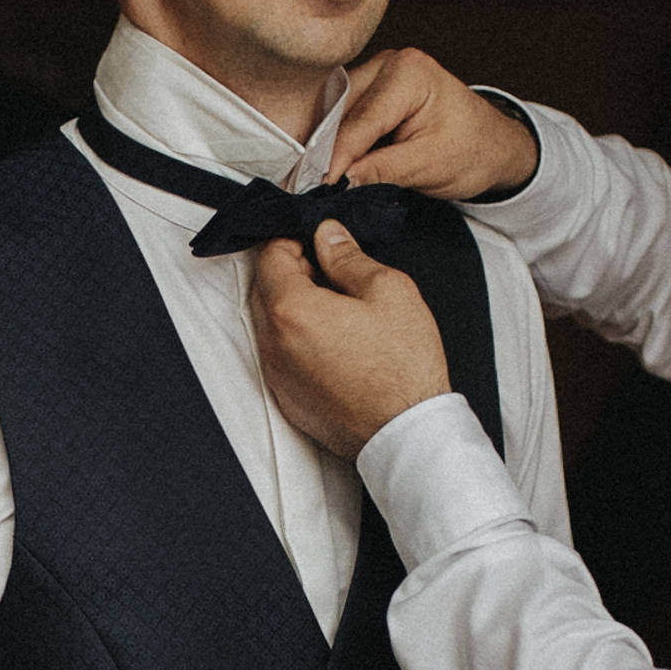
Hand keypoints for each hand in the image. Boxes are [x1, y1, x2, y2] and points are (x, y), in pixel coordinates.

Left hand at [247, 222, 449, 458]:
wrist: (405, 433)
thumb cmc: (402, 371)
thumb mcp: (388, 291)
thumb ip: (349, 257)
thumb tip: (329, 236)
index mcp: (292, 311)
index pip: (271, 255)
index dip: (294, 238)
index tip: (316, 240)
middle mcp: (273, 344)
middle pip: (265, 288)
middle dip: (293, 271)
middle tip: (332, 271)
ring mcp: (277, 375)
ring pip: (272, 322)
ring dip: (296, 306)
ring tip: (340, 308)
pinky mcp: (287, 397)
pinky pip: (281, 355)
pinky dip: (299, 340)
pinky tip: (336, 341)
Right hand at [325, 47, 540, 197]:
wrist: (493, 146)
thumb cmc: (473, 150)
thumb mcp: (428, 166)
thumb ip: (381, 170)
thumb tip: (338, 181)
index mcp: (409, 73)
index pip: (359, 121)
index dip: (334, 158)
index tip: (315, 188)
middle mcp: (389, 63)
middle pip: (340, 111)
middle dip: (323, 150)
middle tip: (309, 188)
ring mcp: (378, 73)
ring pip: (335, 111)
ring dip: (325, 145)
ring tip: (316, 180)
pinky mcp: (372, 89)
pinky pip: (343, 115)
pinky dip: (336, 141)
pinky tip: (329, 166)